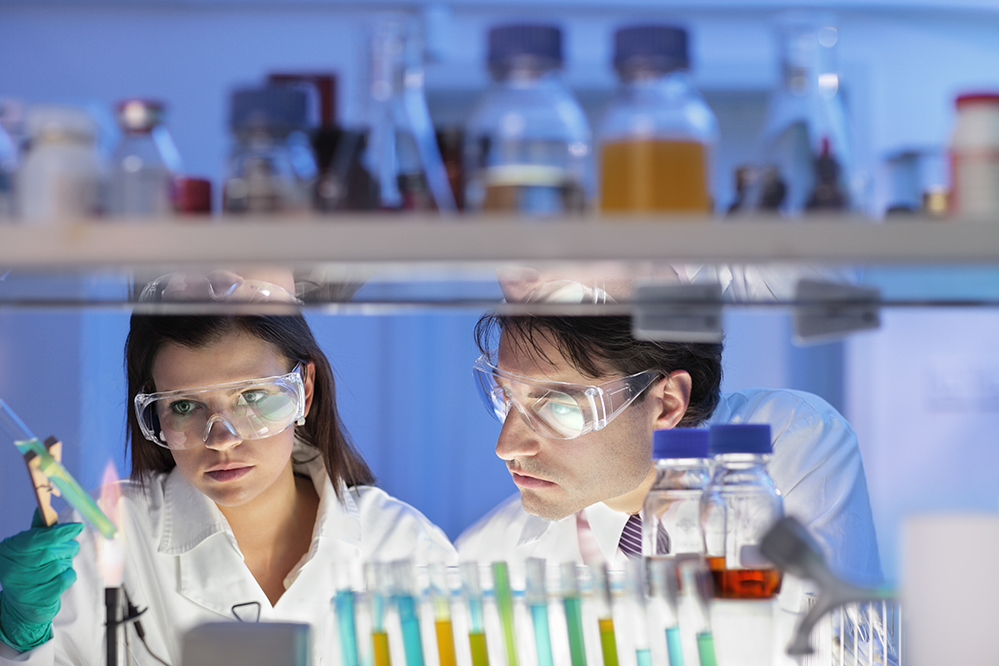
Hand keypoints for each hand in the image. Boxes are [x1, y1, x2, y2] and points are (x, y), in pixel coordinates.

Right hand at [0, 512, 82, 651]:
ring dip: (67, 563)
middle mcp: (12, 569)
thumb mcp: (28, 548)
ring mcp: (23, 586)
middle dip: (67, 548)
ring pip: (60, 566)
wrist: (21, 606)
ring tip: (60, 566)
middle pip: (51, 552)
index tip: (78, 527)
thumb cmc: (28, 569)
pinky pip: (64, 580)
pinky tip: (61, 577)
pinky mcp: (37, 600)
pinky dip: (69, 576)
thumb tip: (42, 508)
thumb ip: (39, 530)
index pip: (38, 538)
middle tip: (70, 549)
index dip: (60, 531)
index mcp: (10, 550)